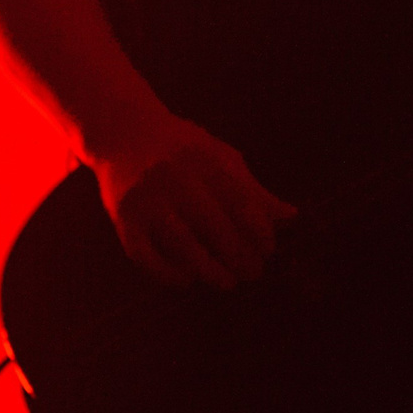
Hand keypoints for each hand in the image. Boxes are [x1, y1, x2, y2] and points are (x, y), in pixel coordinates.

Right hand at [85, 108, 295, 289]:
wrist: (123, 130)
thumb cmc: (182, 148)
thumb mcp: (219, 156)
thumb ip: (252, 188)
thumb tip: (291, 217)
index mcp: (203, 158)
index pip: (238, 199)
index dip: (257, 228)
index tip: (269, 249)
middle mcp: (173, 176)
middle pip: (212, 224)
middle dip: (238, 254)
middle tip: (254, 273)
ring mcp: (145, 198)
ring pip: (180, 243)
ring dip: (208, 269)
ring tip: (228, 282)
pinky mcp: (121, 218)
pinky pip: (143, 254)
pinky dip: (165, 273)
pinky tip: (187, 280)